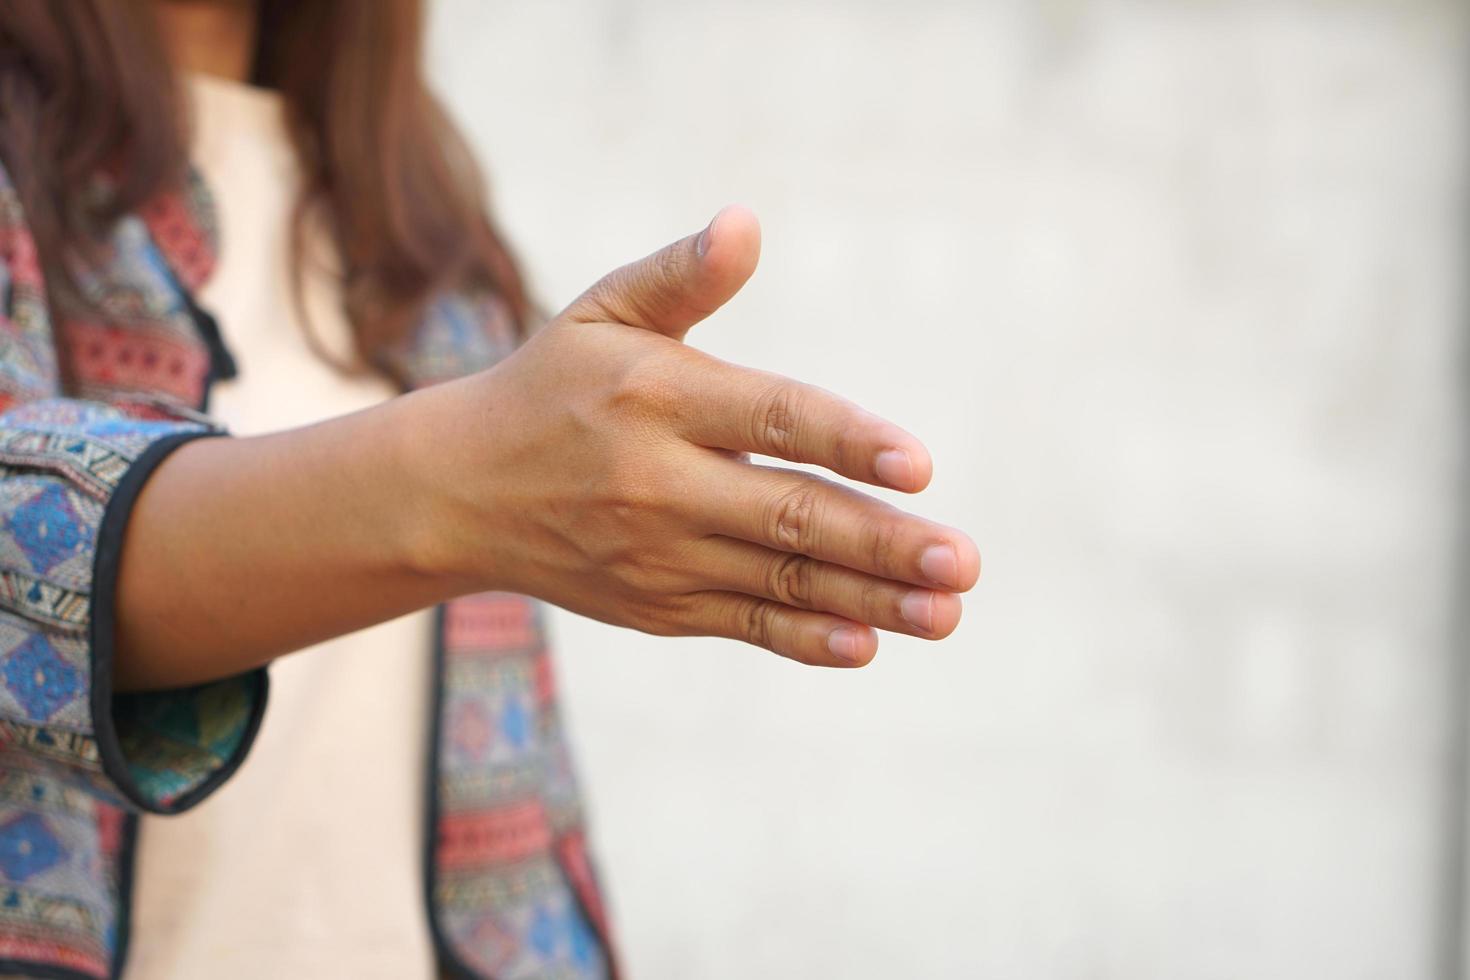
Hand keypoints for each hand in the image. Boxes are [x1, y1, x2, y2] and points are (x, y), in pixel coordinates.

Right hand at [408, 206, 979, 666]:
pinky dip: (805, 638)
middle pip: (789, 515)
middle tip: (962, 559)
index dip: (846, 440)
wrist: (459, 492)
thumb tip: (746, 222)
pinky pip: (743, 624)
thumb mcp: (602, 312)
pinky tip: (867, 643)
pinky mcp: (657, 605)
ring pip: (780, 580)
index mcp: (656, 397)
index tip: (918, 466)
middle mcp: (657, 482)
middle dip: (882, 541)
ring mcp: (657, 554)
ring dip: (871, 599)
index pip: (771, 418)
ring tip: (945, 611)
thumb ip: (680, 274)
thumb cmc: (553, 385)